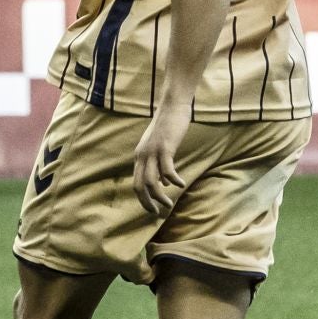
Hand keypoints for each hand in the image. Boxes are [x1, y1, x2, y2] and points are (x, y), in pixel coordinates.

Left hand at [132, 101, 190, 217]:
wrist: (172, 105)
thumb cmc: (169, 126)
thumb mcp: (161, 147)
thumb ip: (159, 164)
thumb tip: (163, 184)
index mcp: (139, 156)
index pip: (136, 183)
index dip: (143, 198)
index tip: (152, 208)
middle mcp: (142, 155)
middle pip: (139, 186)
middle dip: (147, 202)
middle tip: (157, 213)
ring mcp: (152, 152)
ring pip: (151, 182)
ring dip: (160, 196)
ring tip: (168, 204)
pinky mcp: (165, 148)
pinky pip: (167, 170)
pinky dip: (173, 180)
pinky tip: (181, 184)